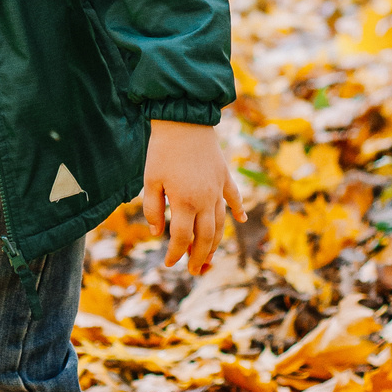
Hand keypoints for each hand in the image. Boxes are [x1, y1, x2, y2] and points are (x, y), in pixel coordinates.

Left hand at [143, 120, 242, 274]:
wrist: (184, 120)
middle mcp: (205, 200)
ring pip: (221, 223)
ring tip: (210, 257)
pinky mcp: (225, 176)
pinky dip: (238, 210)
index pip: (181, 237)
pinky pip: (234, 198)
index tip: (168, 264)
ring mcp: (218, 189)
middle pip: (206, 237)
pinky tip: (242, 221)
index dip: (174, 253)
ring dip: (216, 243)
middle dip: (199, 257)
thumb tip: (157, 233)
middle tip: (194, 271)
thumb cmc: (162, 150)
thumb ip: (152, 209)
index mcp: (184, 202)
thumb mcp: (150, 180)